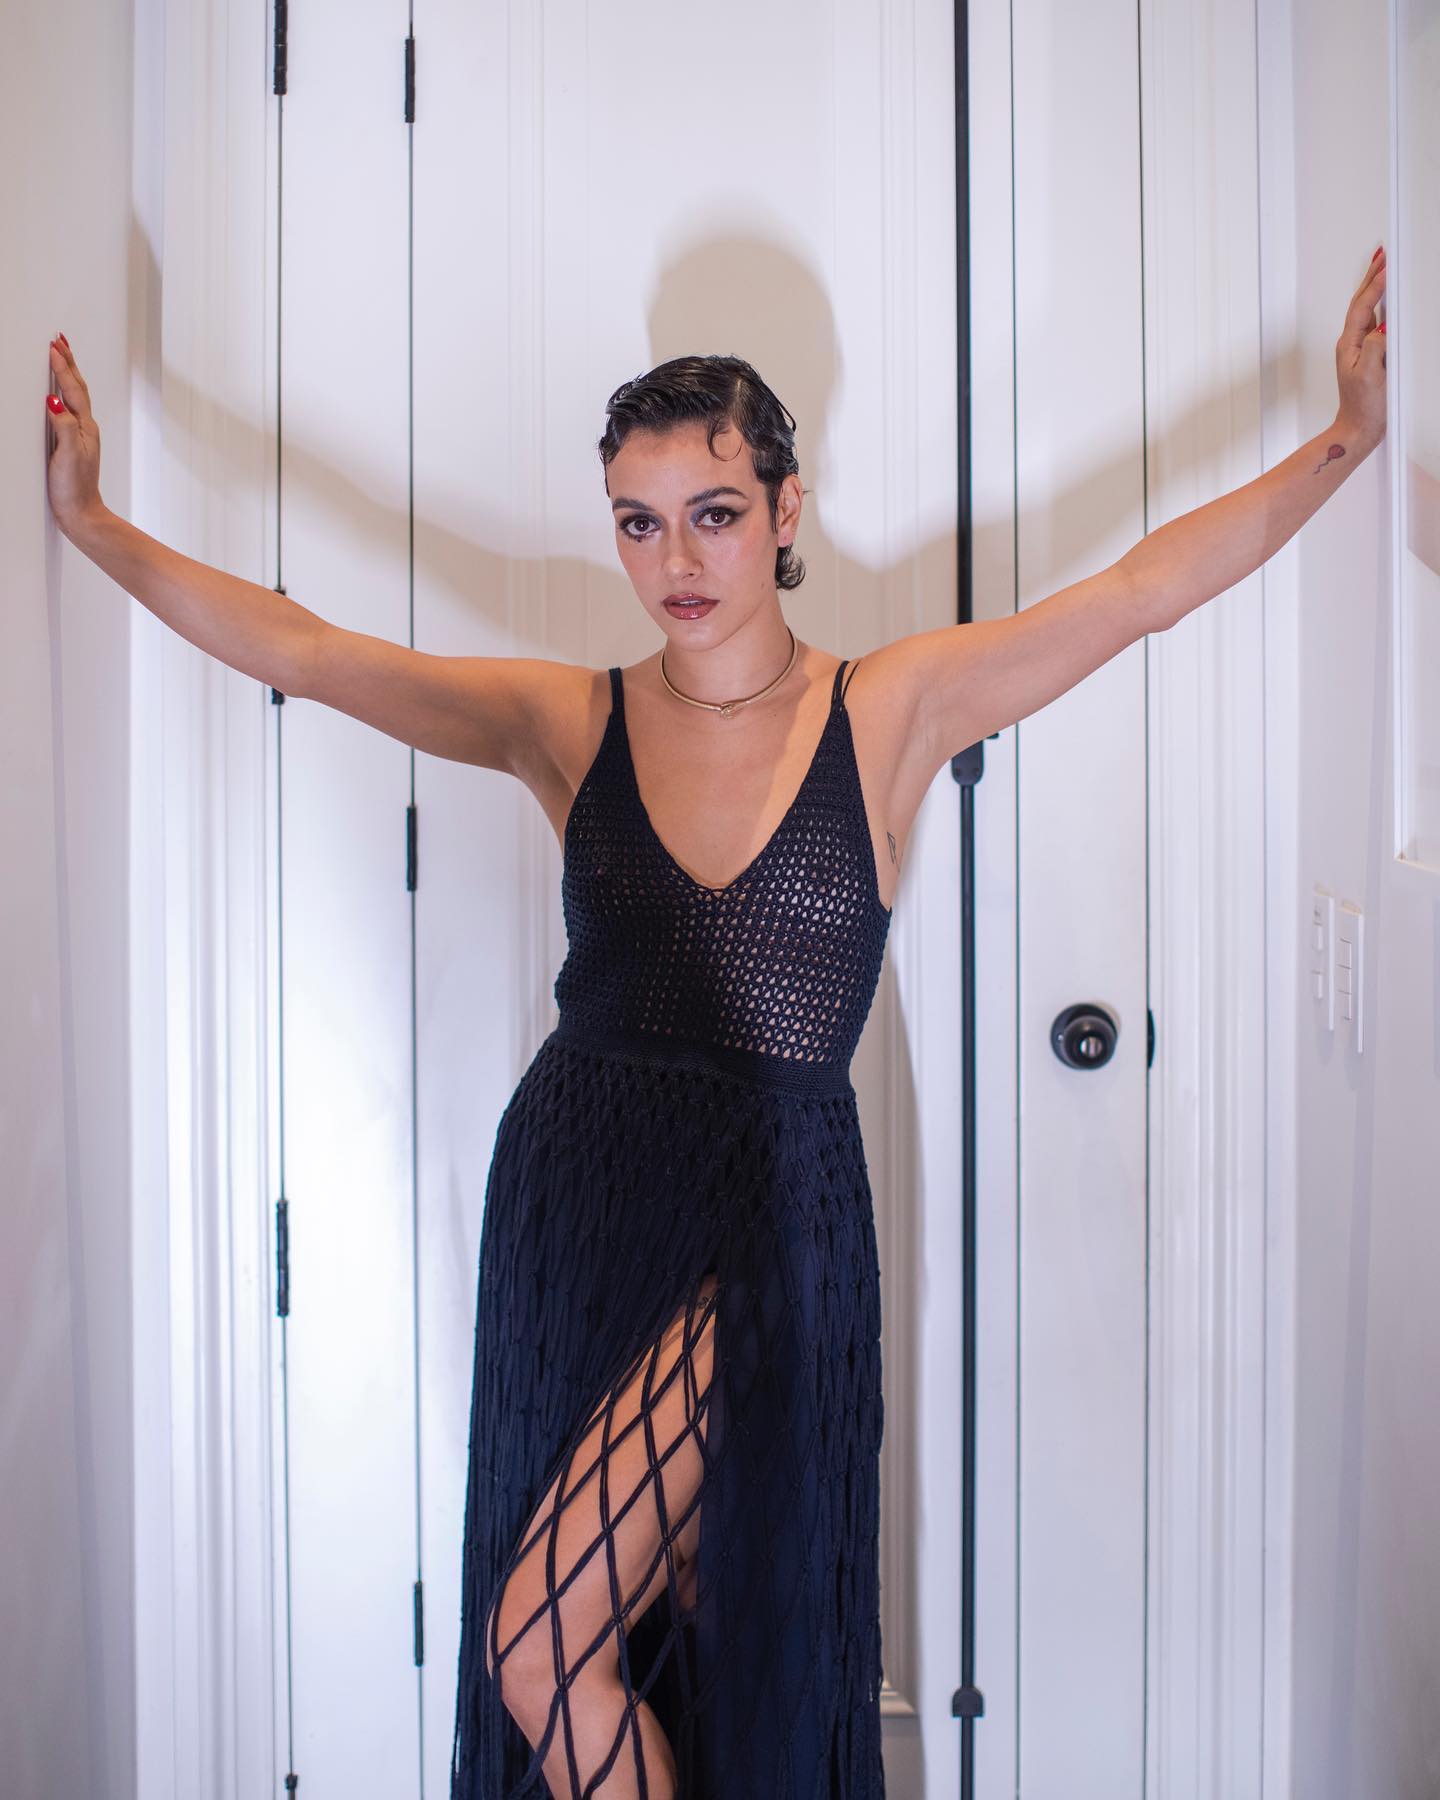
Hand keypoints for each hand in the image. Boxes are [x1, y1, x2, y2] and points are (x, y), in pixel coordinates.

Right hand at [45, 335, 104, 535]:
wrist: (81, 514)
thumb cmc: (75, 488)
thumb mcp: (68, 454)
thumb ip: (64, 426)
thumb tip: (55, 400)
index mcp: (85, 428)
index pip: (73, 390)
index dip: (63, 367)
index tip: (54, 347)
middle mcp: (85, 429)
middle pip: (77, 388)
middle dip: (68, 363)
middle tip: (60, 341)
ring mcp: (79, 436)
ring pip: (74, 397)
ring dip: (67, 376)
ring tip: (61, 358)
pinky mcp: (71, 445)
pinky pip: (68, 411)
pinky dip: (63, 395)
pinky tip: (58, 396)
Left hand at [1334, 248, 1386, 451]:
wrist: (1356, 430)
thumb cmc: (1362, 408)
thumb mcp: (1369, 376)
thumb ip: (1373, 348)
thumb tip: (1381, 325)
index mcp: (1349, 344)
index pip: (1363, 306)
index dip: (1375, 283)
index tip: (1386, 264)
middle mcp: (1351, 343)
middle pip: (1361, 302)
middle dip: (1371, 276)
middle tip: (1382, 254)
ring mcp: (1358, 348)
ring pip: (1366, 309)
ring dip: (1373, 286)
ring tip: (1381, 267)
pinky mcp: (1367, 355)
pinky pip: (1372, 322)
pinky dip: (1379, 305)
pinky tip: (1384, 300)